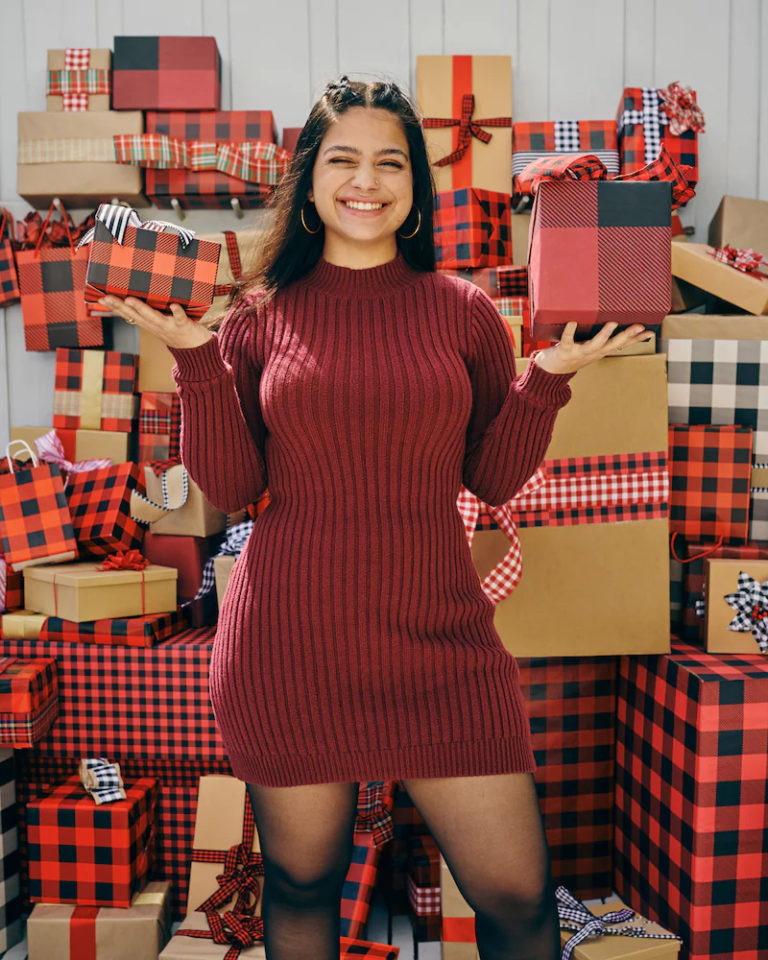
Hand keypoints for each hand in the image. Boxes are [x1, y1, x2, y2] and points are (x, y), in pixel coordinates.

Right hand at [98, 296, 213, 350]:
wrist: (197, 352)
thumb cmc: (178, 333)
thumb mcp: (160, 324)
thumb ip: (150, 313)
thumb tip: (139, 297)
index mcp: (149, 324)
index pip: (129, 314)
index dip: (115, 307)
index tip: (101, 298)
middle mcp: (156, 326)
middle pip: (136, 315)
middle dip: (120, 306)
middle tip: (106, 297)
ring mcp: (169, 326)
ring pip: (153, 317)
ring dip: (141, 309)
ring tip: (129, 300)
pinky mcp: (184, 326)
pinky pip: (180, 318)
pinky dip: (177, 312)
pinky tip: (173, 305)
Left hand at [533, 322, 651, 375]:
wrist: (551, 372)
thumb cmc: (573, 354)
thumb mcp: (590, 348)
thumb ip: (601, 338)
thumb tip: (614, 322)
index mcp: (601, 351)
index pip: (622, 345)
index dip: (637, 339)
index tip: (652, 332)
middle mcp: (593, 352)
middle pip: (613, 344)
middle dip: (627, 336)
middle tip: (639, 326)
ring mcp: (579, 352)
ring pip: (595, 344)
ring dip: (604, 335)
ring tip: (612, 323)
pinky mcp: (565, 350)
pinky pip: (568, 340)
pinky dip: (569, 331)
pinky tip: (572, 321)